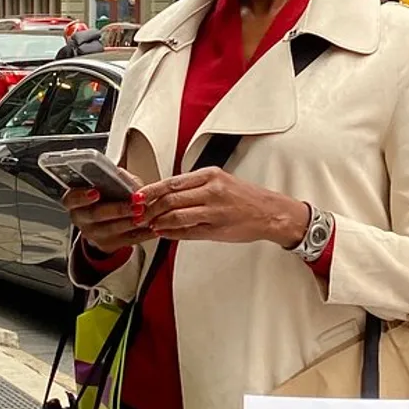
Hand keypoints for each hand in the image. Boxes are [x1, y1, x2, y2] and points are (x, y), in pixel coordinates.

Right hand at [62, 168, 154, 253]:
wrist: (104, 221)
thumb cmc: (105, 197)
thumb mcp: (105, 184)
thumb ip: (113, 178)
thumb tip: (122, 177)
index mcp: (75, 202)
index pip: (72, 199)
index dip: (82, 196)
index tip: (96, 192)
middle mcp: (81, 219)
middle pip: (96, 214)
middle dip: (118, 209)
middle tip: (135, 203)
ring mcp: (93, 234)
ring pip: (113, 229)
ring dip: (131, 221)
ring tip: (145, 214)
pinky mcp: (108, 244)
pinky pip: (127, 240)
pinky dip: (142, 233)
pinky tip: (151, 227)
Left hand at [136, 167, 309, 247]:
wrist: (270, 213)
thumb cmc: (245, 198)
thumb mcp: (220, 181)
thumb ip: (194, 186)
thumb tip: (165, 193)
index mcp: (210, 175)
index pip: (172, 182)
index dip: (151, 190)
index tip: (138, 196)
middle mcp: (212, 191)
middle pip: (170, 199)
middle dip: (150, 208)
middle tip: (139, 213)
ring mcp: (214, 211)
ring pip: (176, 216)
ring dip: (158, 221)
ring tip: (149, 224)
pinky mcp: (216, 229)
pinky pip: (187, 232)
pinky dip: (172, 233)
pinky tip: (164, 232)